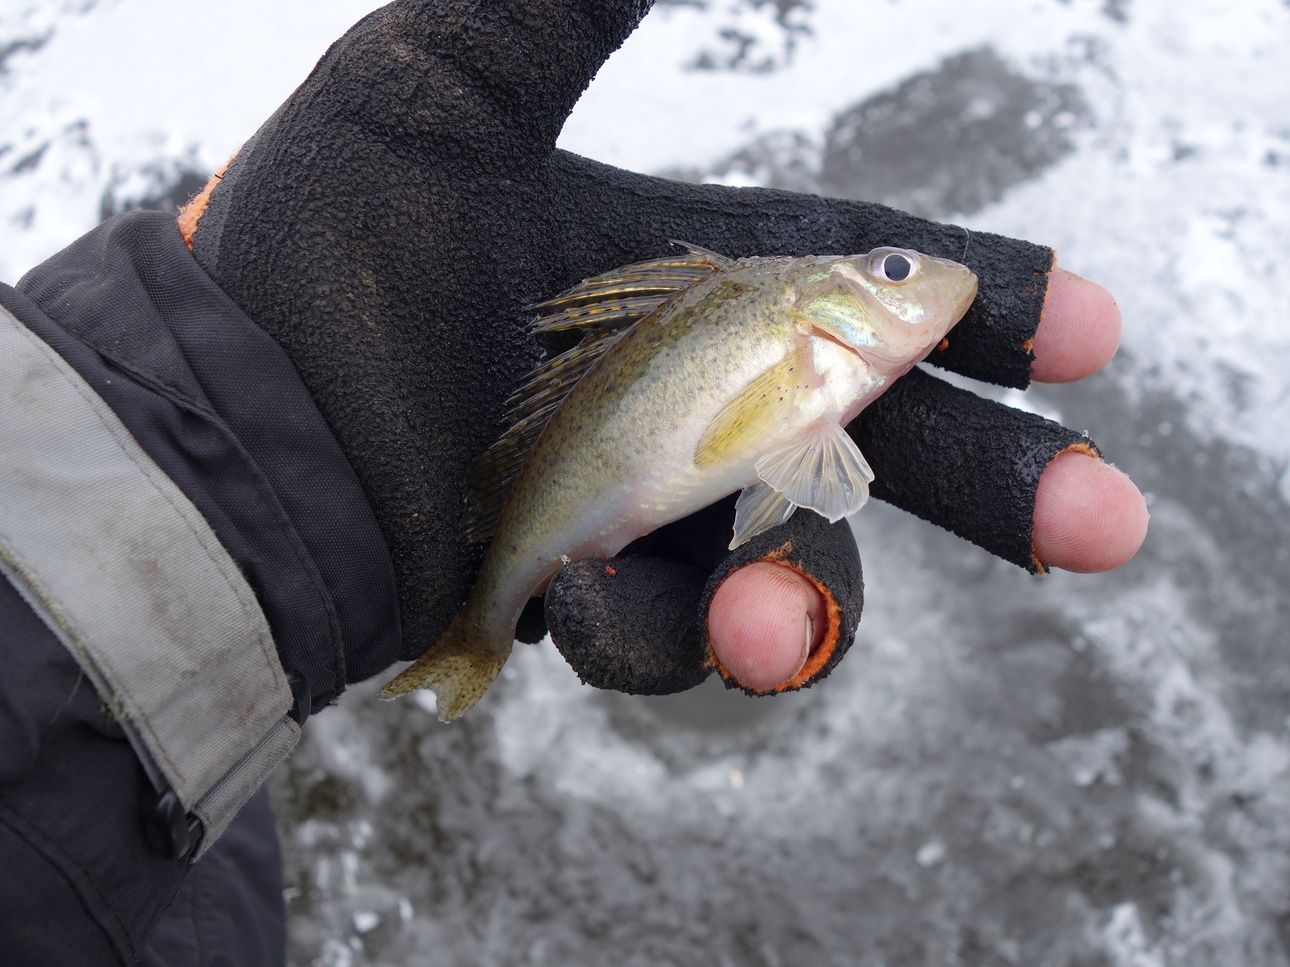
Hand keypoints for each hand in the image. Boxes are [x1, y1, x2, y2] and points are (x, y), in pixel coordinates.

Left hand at [179, 1, 1146, 702]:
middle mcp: (694, 393)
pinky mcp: (592, 598)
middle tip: (1107, 523)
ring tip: (764, 618)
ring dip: (799, 601)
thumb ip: (560, 7)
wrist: (225, 427)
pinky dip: (642, 627)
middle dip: (996, 485)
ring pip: (787, 568)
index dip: (983, 300)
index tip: (1084, 329)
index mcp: (691, 270)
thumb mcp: (435, 97)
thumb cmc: (316, 256)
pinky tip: (577, 599)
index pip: (864, 271)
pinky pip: (663, 636)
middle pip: (881, 443)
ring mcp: (648, 509)